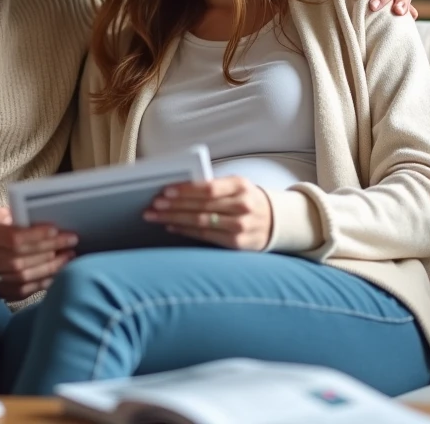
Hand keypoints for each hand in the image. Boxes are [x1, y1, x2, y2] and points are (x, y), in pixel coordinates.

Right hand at [0, 207, 77, 300]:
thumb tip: (24, 218)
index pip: (14, 238)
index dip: (38, 236)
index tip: (57, 229)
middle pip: (23, 258)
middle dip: (52, 250)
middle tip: (72, 242)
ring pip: (23, 276)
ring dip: (49, 268)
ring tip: (68, 258)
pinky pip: (17, 291)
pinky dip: (38, 284)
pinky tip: (52, 276)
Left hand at [143, 177, 272, 249]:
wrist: (275, 221)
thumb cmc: (246, 199)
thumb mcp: (237, 185)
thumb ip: (213, 186)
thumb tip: (178, 188)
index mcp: (241, 186)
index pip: (209, 188)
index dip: (186, 190)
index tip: (166, 190)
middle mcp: (242, 206)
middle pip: (201, 206)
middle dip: (174, 205)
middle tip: (153, 204)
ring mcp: (240, 226)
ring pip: (201, 222)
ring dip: (174, 219)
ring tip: (155, 215)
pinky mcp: (236, 244)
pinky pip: (205, 236)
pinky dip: (185, 231)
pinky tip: (171, 227)